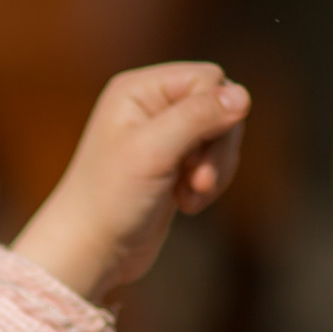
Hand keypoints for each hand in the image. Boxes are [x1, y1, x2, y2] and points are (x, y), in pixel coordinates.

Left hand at [14, 62, 249, 301]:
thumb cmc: (110, 199)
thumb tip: (242, 96)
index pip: (208, 78)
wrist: (90, 253)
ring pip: (222, 135)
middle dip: (217, 147)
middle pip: (221, 105)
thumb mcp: (154, 151)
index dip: (214, 114)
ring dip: (215, 169)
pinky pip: (214, 160)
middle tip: (198, 182)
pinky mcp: (173, 165)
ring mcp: (163, 136)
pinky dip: (209, 183)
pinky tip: (186, 203)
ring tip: (190, 197)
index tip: (193, 156)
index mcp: (139, 90)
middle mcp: (151, 106)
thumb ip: (198, 117)